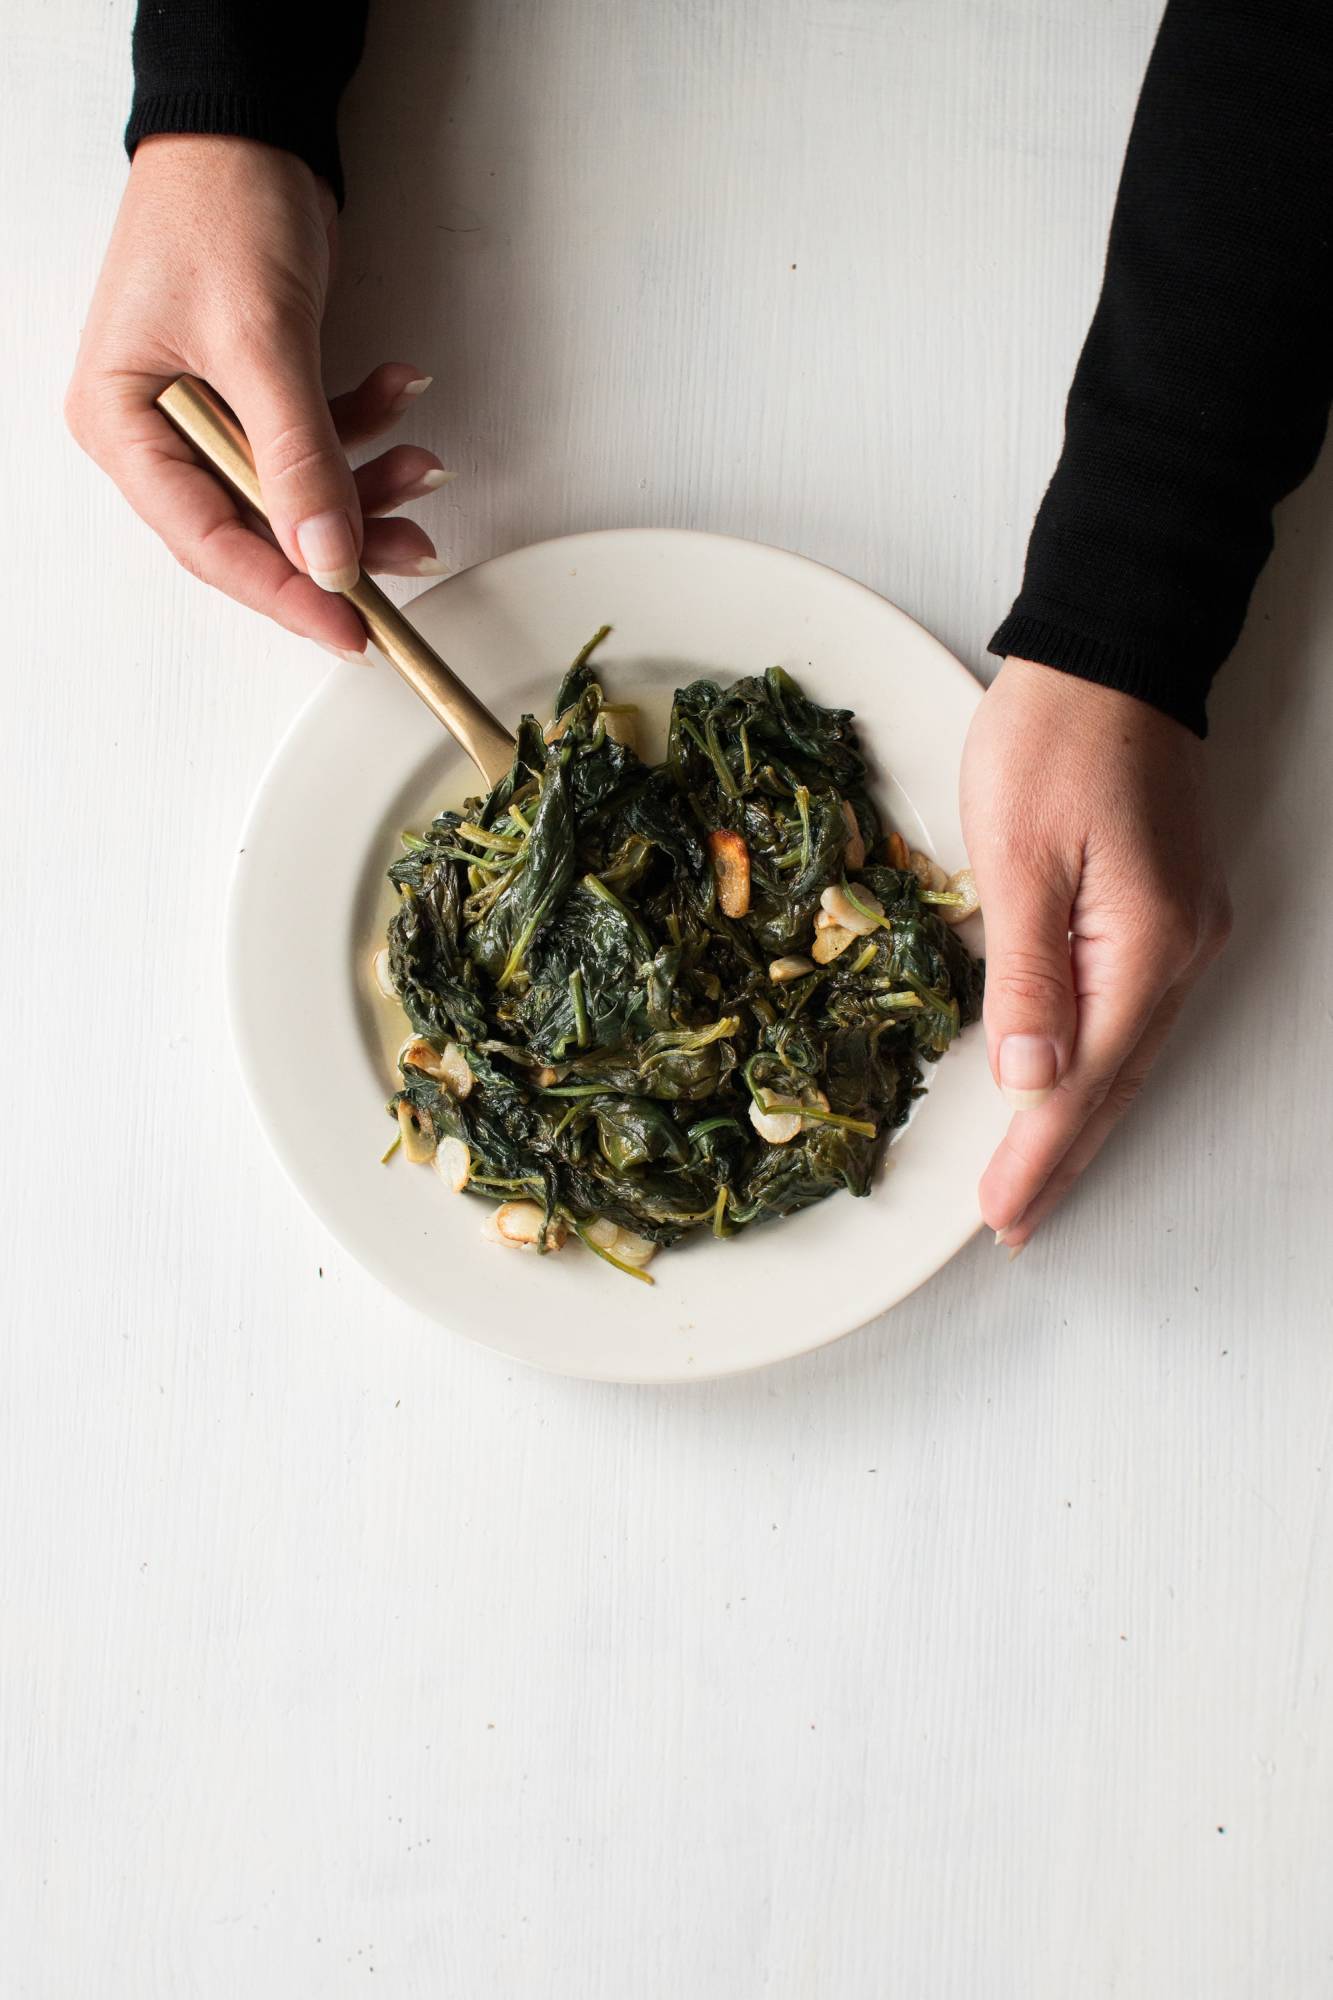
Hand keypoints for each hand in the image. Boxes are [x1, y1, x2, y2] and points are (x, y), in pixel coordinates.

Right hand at [65, 135, 448, 654]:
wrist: (249, 125)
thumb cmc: (219, 208)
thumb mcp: (260, 342)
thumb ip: (297, 459)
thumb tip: (327, 560)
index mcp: (123, 426)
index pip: (207, 543)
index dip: (283, 595)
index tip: (351, 629)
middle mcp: (157, 432)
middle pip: (257, 528)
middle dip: (340, 539)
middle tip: (411, 552)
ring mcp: (209, 414)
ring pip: (296, 492)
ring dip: (366, 485)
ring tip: (425, 465)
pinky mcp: (258, 392)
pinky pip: (314, 442)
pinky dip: (364, 429)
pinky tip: (402, 392)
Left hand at [960, 658, 1230, 1249]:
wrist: (1110, 654)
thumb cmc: (1054, 738)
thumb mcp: (1019, 857)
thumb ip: (1025, 978)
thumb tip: (1029, 1083)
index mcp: (1142, 947)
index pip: (1081, 1083)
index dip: (1036, 1156)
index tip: (998, 1216)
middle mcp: (1178, 952)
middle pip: (1116, 1083)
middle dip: (1061, 1158)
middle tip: (1013, 1223)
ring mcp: (1181, 931)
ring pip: (1128, 1054)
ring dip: (1079, 1119)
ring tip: (1032, 1178)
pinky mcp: (1165, 908)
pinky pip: (1131, 1012)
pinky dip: (1095, 1063)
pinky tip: (1066, 1087)